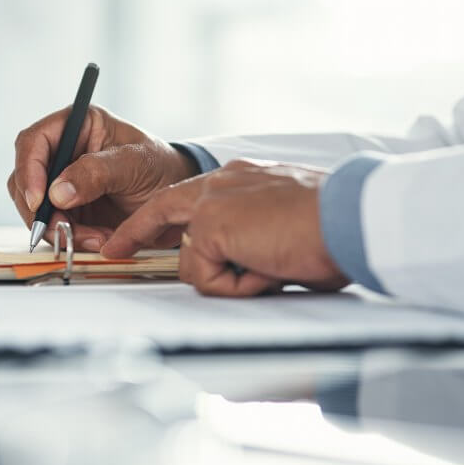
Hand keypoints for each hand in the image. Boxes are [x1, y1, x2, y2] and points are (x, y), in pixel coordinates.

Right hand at [6, 105, 196, 250]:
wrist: (175, 198)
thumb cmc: (160, 167)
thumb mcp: (134, 163)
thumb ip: (97, 173)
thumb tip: (57, 192)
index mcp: (77, 125)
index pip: (34, 142)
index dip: (29, 170)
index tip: (40, 200)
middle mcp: (63, 151)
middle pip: (25, 179)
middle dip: (42, 210)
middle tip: (65, 230)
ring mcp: (62, 182)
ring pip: (36, 208)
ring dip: (59, 229)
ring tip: (96, 237)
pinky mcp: (68, 209)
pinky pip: (54, 227)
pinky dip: (71, 238)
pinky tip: (99, 240)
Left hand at [102, 159, 349, 295]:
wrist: (348, 217)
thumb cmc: (336, 226)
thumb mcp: (288, 228)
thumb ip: (258, 238)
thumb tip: (252, 267)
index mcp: (246, 178)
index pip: (193, 195)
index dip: (165, 216)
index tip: (144, 229)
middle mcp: (225, 181)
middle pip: (164, 209)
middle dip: (135, 232)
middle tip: (114, 250)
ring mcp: (213, 202)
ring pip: (192, 261)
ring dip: (229, 279)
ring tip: (272, 268)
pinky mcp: (210, 225)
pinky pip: (206, 278)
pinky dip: (237, 286)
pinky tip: (267, 270)